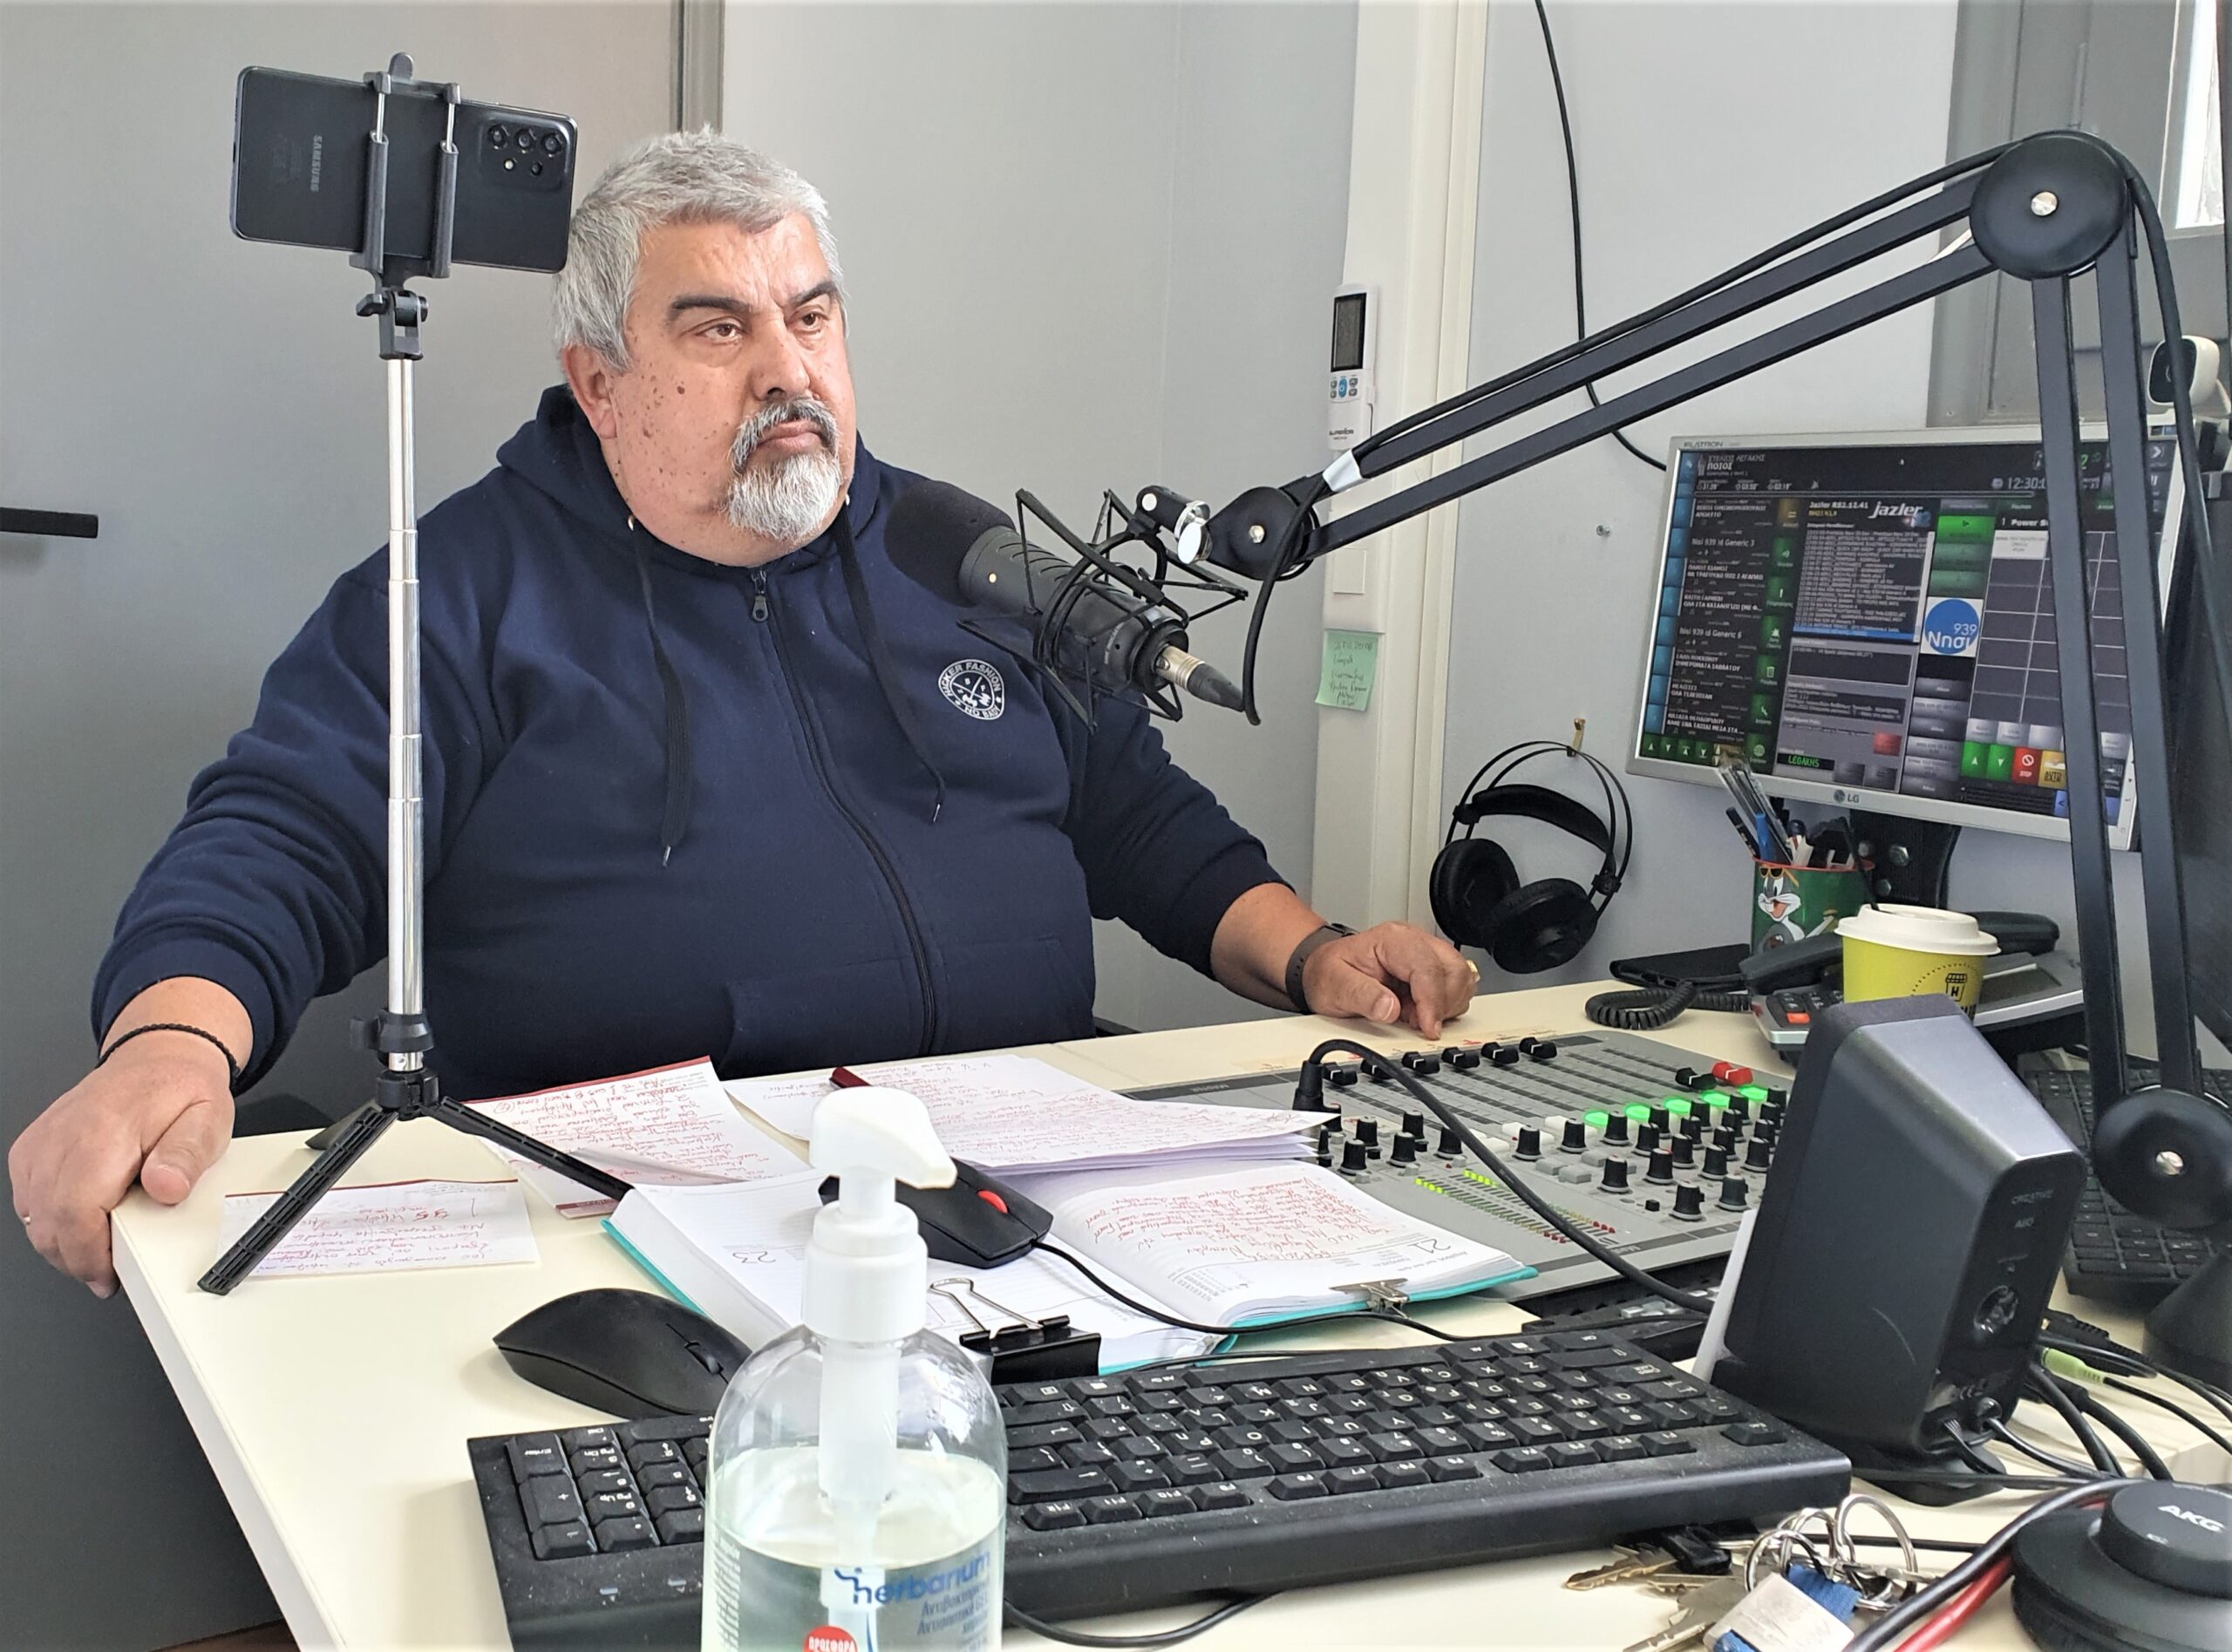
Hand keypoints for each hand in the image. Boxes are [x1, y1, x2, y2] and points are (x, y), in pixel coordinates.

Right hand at [8, 1033, 236, 1295]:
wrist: (159, 1059)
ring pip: (32, 1215)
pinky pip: (26, 1198)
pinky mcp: (33, 1147)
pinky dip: (48, 1219)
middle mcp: (64, 1137)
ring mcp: (43, 1142)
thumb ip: (188, 1157)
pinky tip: (78, 1223)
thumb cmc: (181, 1092)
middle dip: (75, 1258)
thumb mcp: (207, 1122)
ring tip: (97, 1249)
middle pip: (48, 1221)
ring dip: (61, 1242)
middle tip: (106, 1272)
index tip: (107, 1275)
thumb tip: (167, 1187)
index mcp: (104, 1134)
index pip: (75, 1211)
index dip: (88, 1255)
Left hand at [1302, 922, 1477, 1038]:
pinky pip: (1457, 987)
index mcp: (1392, 940)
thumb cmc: (1329, 973)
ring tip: (1412, 1015)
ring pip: (1461, 978)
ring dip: (1446, 1005)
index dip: (1432, 1001)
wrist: (1324, 969)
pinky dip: (1446, 1006)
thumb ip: (1362, 995)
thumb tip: (1389, 1008)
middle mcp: (1415, 941)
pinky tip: (1419, 1011)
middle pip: (1454, 970)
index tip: (1428, 1028)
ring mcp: (1427, 954)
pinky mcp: (1433, 969)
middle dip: (1442, 1004)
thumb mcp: (1335, 986)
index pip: (1427, 967)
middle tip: (1415, 1022)